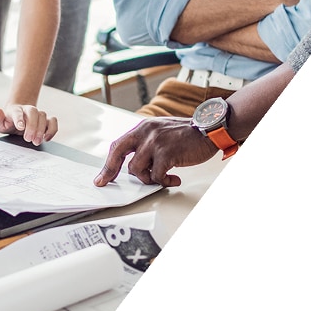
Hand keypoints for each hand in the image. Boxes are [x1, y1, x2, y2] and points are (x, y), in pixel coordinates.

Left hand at [0, 103, 57, 145]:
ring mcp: (38, 114)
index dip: (19, 119)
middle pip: (33, 112)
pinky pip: (53, 121)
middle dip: (32, 126)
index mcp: (15, 110)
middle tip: (28, 139)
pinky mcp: (46, 121)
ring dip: (41, 129)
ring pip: (43, 116)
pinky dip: (52, 129)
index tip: (20, 127)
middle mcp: (28, 110)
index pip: (17, 112)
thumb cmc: (7, 122)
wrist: (16, 118)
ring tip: (36, 142)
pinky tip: (46, 138)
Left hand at [93, 117, 217, 187]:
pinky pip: (156, 176)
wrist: (209, 129)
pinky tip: (174, 179)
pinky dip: (164, 182)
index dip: (109, 162)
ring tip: (163, 177)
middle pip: (119, 154)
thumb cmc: (187, 135)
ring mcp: (155, 142)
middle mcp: (146, 132)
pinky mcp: (166, 153)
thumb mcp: (161, 132)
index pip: (118, 145)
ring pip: (137, 169)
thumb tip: (134, 165)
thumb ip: (147, 143)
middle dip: (110, 171)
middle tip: (105, 182)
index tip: (102, 176)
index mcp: (143, 127)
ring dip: (149, 178)